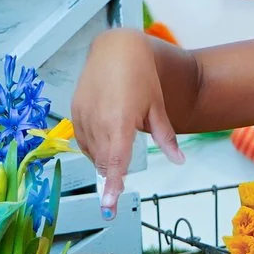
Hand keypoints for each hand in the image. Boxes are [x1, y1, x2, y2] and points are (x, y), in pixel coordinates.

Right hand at [71, 29, 180, 207]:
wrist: (116, 48)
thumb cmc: (140, 76)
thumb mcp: (157, 108)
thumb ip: (166, 138)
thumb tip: (179, 160)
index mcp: (120, 122)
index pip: (116, 162)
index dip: (113, 186)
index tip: (109, 205)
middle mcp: (98, 121)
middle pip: (103, 162)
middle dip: (110, 177)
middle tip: (115, 192)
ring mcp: (83, 116)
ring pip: (91, 153)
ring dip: (103, 160)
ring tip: (117, 141)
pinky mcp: (74, 111)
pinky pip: (82, 140)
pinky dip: (92, 147)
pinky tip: (104, 139)